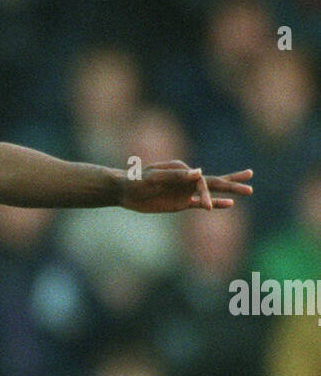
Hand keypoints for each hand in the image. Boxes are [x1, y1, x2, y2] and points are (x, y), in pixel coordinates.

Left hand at [122, 161, 252, 213]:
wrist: (124, 191)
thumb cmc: (137, 181)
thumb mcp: (154, 178)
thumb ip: (176, 175)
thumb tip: (199, 171)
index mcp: (183, 169)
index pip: (201, 182)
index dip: (206, 193)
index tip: (206, 205)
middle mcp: (187, 179)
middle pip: (215, 181)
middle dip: (233, 181)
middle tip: (251, 178)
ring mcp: (185, 192)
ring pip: (212, 192)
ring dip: (229, 192)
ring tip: (249, 190)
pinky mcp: (180, 203)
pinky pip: (201, 204)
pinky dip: (215, 204)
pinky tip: (229, 205)